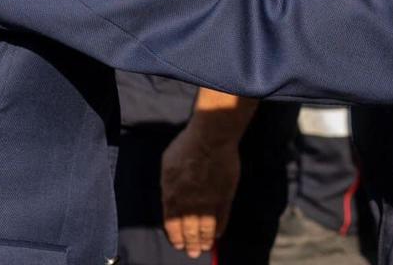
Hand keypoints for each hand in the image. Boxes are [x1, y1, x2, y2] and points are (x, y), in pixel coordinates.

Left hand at [161, 117, 243, 258]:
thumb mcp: (167, 165)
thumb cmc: (186, 146)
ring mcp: (208, 203)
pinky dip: (220, 229)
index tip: (178, 244)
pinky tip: (218, 235)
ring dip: (204, 241)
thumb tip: (169, 198)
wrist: (211, 139)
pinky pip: (222, 220)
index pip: (172, 224)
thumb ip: (167, 185)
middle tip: (193, 253)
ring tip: (204, 248)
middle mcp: (189, 204)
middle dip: (190, 244)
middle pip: (189, 231)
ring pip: (206, 229)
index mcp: (172, 196)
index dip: (175, 236)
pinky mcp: (225, 198)